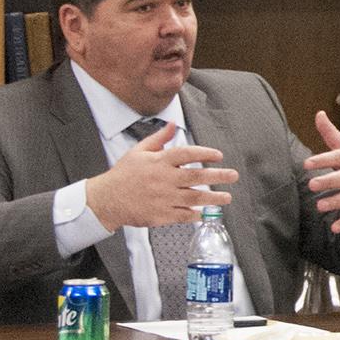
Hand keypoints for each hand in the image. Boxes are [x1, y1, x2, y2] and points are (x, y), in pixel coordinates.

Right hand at [85, 122, 236, 231]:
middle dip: (218, 176)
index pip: (187, 154)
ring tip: (227, 197)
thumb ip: (159, 138)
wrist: (106, 199)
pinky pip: (183, 216)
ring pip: (194, 198)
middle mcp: (163, 179)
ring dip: (213, 198)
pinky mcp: (160, 215)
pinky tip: (205, 213)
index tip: (219, 156)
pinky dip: (195, 215)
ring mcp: (163, 198)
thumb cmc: (123, 174)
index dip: (205, 153)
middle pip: (196, 176)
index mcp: (159, 162)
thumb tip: (173, 124)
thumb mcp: (138, 151)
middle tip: (233, 176)